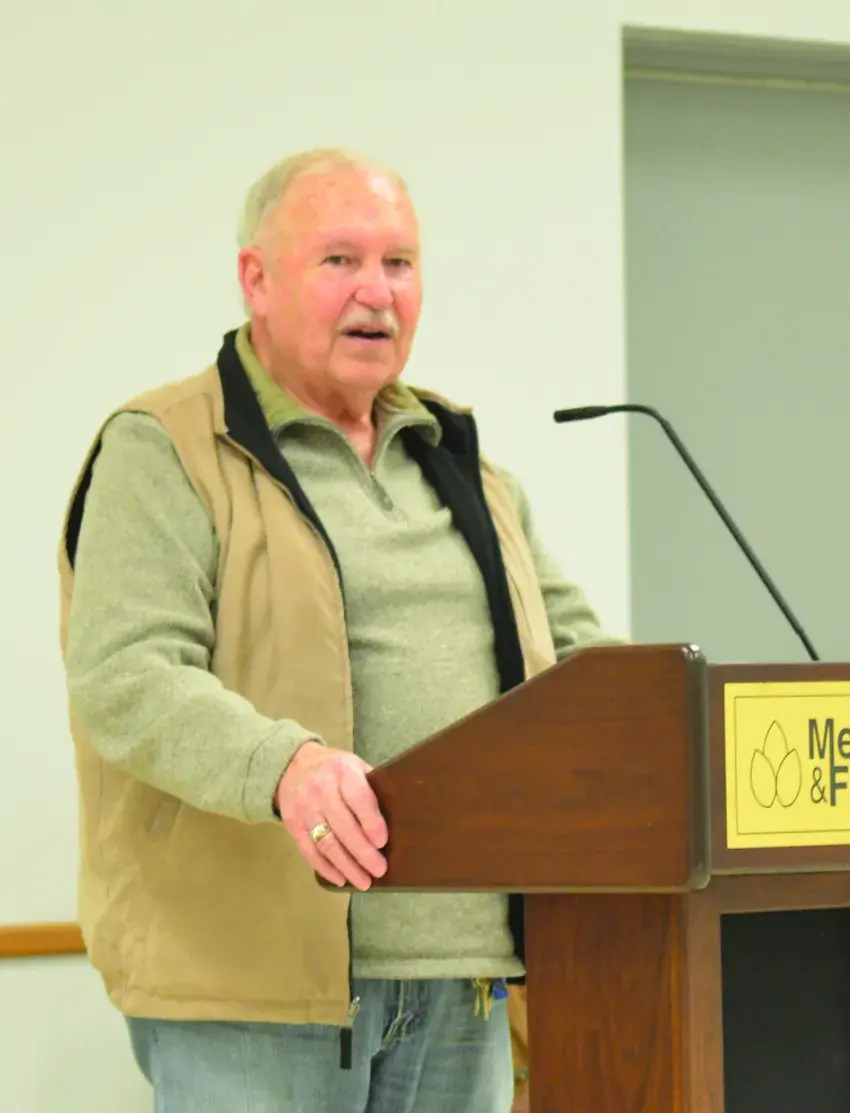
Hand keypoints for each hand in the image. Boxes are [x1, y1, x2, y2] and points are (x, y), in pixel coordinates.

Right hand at [275, 742, 388, 890]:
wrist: (293, 766)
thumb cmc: (335, 769)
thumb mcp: (356, 766)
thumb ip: (371, 788)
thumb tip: (397, 819)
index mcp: (343, 771)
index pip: (358, 798)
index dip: (371, 822)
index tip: (382, 842)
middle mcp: (321, 790)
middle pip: (343, 826)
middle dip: (363, 852)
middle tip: (379, 870)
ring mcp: (305, 809)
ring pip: (326, 842)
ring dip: (346, 866)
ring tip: (363, 881)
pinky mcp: (294, 825)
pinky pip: (309, 851)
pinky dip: (326, 868)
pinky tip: (341, 879)